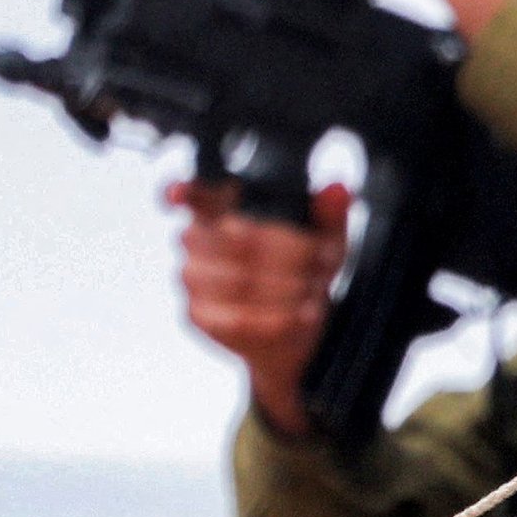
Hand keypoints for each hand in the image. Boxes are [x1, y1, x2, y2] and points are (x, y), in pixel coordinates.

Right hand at [174, 177, 349, 438]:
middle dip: (286, 253)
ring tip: (308, 291)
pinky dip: (272, 319)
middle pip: (235, 237)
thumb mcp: (326, 239)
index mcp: (222, 208)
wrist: (295, 327)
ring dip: (284, 288)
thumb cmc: (303, 270)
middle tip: (313, 264)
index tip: (179, 195)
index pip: (194, 194)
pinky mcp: (197, 313)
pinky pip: (234, 317)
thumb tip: (338, 190)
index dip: (179, 191)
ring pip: (237, 280)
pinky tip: (294, 316)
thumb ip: (329, 213)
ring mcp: (193, 276)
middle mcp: (198, 239)